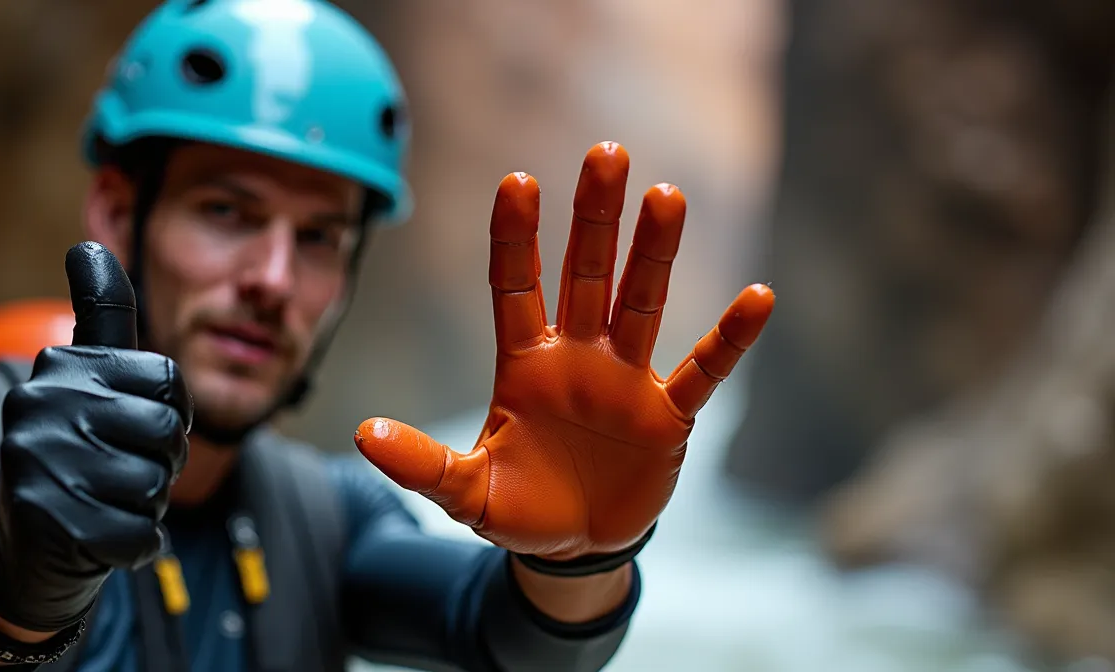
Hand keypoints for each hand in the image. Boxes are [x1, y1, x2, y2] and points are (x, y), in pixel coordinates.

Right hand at [0, 242, 191, 631]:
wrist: (29, 551)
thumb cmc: (80, 455)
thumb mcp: (88, 381)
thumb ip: (101, 314)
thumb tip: (86, 243)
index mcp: (59, 364)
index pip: (170, 382)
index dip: (171, 416)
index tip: (133, 428)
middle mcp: (39, 402)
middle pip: (167, 432)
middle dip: (159, 464)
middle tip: (114, 474)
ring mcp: (37, 461)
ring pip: (154, 486)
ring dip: (143, 506)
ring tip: (101, 501)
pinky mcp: (47, 519)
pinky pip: (139, 533)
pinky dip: (133, 545)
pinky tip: (98, 537)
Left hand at [355, 142, 773, 560]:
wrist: (574, 549)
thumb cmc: (517, 508)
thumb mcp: (466, 492)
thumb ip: (423, 464)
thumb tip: (365, 434)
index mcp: (524, 364)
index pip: (516, 286)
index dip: (518, 236)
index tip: (518, 181)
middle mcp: (576, 357)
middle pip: (586, 275)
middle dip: (595, 218)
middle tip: (607, 153)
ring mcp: (625, 382)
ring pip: (641, 304)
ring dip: (654, 254)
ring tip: (666, 196)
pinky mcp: (667, 416)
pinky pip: (702, 370)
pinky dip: (729, 340)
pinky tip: (757, 298)